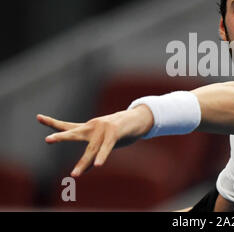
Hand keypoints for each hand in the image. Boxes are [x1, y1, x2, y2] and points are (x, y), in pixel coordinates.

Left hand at [36, 105, 153, 176]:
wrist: (138, 119)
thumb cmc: (120, 131)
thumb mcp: (104, 140)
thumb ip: (92, 153)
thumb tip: (84, 168)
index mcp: (88, 128)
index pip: (67, 125)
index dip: (52, 122)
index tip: (38, 117)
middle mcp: (93, 127)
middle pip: (75, 133)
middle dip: (62, 137)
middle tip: (48, 140)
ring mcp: (103, 129)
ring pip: (91, 149)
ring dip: (84, 163)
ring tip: (74, 175)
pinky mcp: (114, 133)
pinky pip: (107, 148)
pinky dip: (102, 157)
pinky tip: (98, 165)